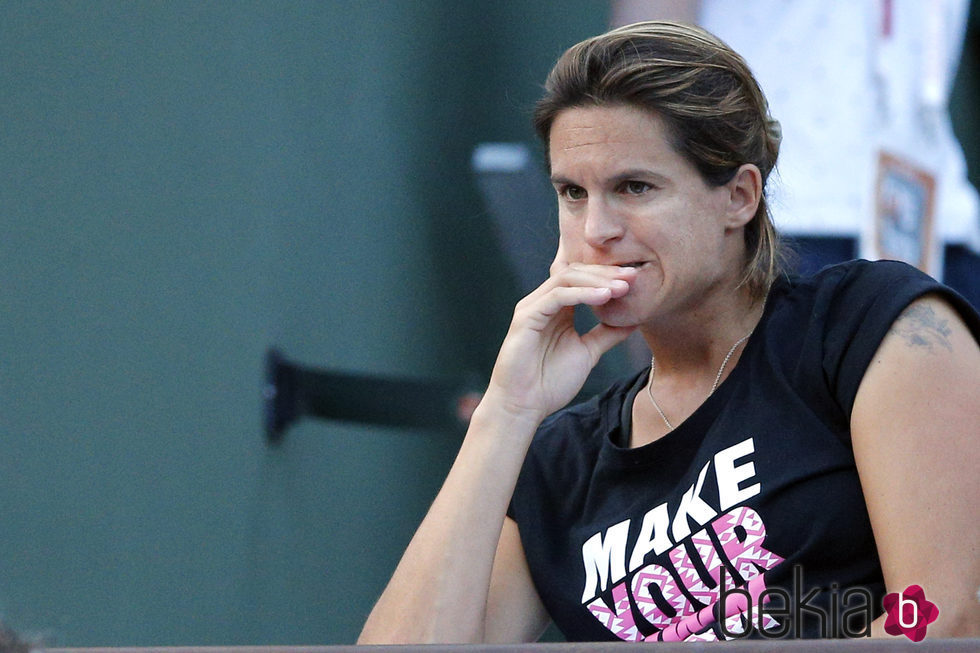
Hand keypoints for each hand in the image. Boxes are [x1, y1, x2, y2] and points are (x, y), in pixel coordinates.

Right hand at [483, 255, 637, 422]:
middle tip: (632, 277)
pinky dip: (581, 294)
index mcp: (557, 308)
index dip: (608, 275)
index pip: (582, 279)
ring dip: (596, 281)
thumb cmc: (550, 382)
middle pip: (575, 272)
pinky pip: (556, 296)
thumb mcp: (588, 353)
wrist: (524, 406)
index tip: (635, 280)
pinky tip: (604, 297)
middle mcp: (543, 302)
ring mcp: (532, 307)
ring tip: (621, 288)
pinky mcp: (526, 317)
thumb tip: (634, 320)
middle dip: (605, 272)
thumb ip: (607, 334)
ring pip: (565, 278)